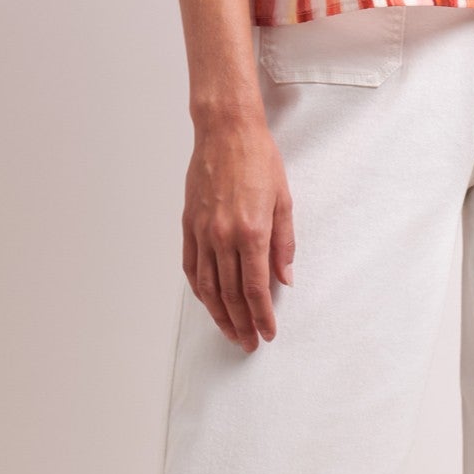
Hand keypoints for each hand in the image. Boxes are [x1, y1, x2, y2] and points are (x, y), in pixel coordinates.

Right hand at [182, 113, 295, 351]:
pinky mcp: (189, 225)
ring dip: (219, 314)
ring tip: (230, 332)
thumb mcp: (283, 199)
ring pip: (208, 287)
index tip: (267, 333)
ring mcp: (202, 232)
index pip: (255, 288)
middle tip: (249, 342)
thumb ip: (284, 242)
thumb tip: (285, 278)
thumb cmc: (258, 158)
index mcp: (251, 231)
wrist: (225, 131)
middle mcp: (223, 236)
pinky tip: (207, 302)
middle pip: (231, 294)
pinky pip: (191, 267)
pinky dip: (199, 290)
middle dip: (242, 323)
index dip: (262, 315)